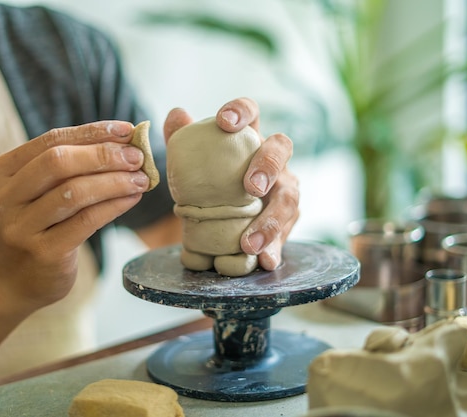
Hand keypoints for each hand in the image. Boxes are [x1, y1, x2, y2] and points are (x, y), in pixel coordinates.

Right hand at [0, 121, 149, 309]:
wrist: (8, 284)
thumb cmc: (30, 229)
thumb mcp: (31, 193)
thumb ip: (62, 168)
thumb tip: (120, 142)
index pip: (50, 141)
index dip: (91, 133)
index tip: (126, 130)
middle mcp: (1, 200)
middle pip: (58, 163)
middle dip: (104, 155)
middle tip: (137, 156)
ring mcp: (19, 229)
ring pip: (74, 192)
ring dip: (115, 181)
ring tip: (141, 178)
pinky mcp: (43, 254)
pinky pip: (87, 221)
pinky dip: (114, 205)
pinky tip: (132, 198)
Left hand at [164, 97, 298, 270]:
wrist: (220, 219)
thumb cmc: (208, 182)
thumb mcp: (191, 162)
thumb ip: (181, 139)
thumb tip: (177, 114)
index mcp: (248, 138)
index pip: (252, 113)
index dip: (242, 111)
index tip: (224, 122)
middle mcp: (273, 160)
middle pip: (281, 149)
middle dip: (269, 164)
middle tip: (251, 186)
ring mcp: (283, 190)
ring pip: (289, 198)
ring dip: (271, 221)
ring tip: (249, 242)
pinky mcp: (287, 221)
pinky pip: (285, 234)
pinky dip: (274, 248)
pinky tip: (264, 260)